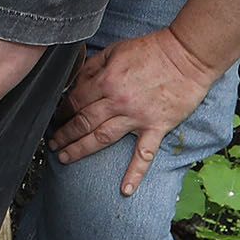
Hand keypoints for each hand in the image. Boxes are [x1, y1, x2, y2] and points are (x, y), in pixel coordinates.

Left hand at [47, 25, 222, 196]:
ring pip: (101, 138)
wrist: (187, 55)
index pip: (75, 101)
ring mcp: (137, 117)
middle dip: (64, 134)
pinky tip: (125, 190)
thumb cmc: (152, 49)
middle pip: (83, 122)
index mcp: (106, 81)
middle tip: (52, 144)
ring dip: (80, 149)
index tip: (55, 118)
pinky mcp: (157, 127)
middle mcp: (117, 102)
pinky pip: (144, 154)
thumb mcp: (115, 50)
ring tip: (64, 158)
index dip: (62, 111)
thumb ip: (93, 66)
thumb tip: (76, 82)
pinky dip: (135, 173)